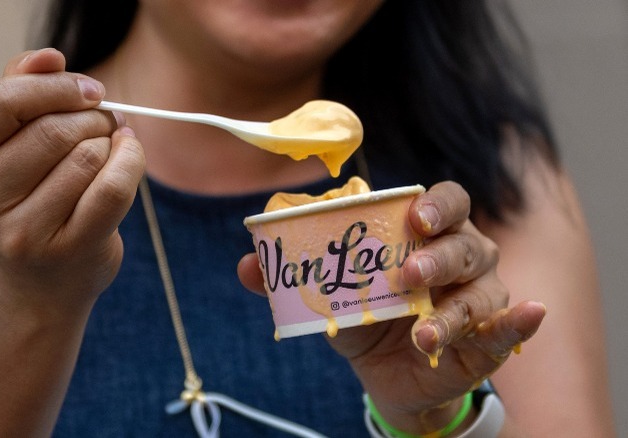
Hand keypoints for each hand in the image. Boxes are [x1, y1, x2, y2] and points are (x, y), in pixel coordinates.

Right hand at [0, 49, 144, 309]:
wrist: (42, 281)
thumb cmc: (28, 196)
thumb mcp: (9, 145)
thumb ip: (21, 90)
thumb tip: (50, 56)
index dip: (51, 86)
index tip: (88, 89)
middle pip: (51, 131)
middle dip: (91, 115)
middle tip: (105, 118)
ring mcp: (20, 234)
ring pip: (86, 157)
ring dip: (110, 140)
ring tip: (109, 145)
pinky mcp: (67, 251)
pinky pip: (113, 188)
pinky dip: (131, 160)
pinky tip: (128, 155)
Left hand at [238, 181, 544, 432]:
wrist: (382, 371)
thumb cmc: (363, 315)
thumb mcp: (328, 295)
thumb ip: (291, 276)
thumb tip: (246, 263)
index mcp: (425, 235)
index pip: (444, 202)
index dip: (435, 204)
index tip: (414, 216)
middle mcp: (462, 257)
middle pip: (465, 243)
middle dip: (440, 256)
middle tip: (410, 273)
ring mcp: (480, 297)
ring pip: (483, 291)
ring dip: (457, 307)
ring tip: (427, 330)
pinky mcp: (487, 339)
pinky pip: (509, 327)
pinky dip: (518, 322)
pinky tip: (528, 314)